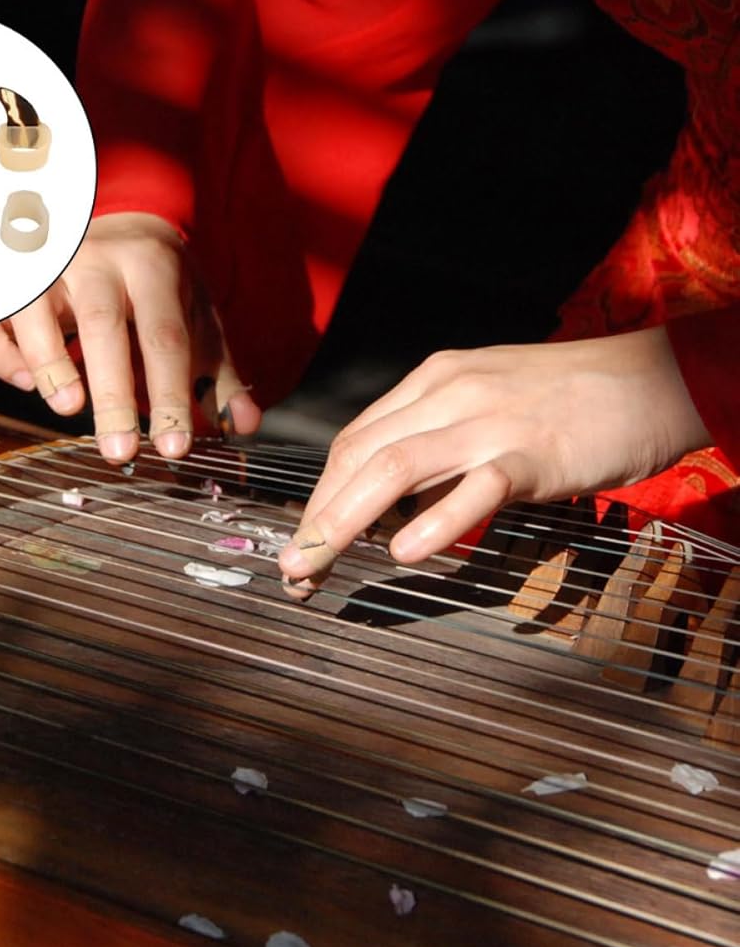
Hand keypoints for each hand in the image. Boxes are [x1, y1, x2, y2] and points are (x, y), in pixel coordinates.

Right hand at [0, 212, 260, 461]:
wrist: (115, 218)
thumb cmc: (159, 284)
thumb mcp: (195, 317)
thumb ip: (217, 373)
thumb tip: (243, 425)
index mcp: (153, 266)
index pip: (164, 337)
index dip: (170, 395)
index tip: (174, 449)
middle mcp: (97, 256)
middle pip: (103, 325)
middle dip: (112, 394)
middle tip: (120, 453)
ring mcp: (46, 261)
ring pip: (36, 311)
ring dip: (48, 364)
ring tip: (68, 409)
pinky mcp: (6, 274)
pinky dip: (1, 355)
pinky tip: (25, 382)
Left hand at [277, 327, 710, 596]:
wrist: (652, 377)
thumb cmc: (565, 398)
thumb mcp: (483, 403)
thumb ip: (435, 443)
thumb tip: (389, 505)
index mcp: (431, 382)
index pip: (354, 441)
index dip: (321, 496)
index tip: (304, 540)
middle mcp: (447, 394)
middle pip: (358, 457)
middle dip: (317, 517)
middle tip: (294, 569)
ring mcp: (488, 421)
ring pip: (395, 468)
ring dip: (344, 522)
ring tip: (314, 567)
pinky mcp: (532, 451)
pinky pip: (475, 488)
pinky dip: (435, 522)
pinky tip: (405, 555)